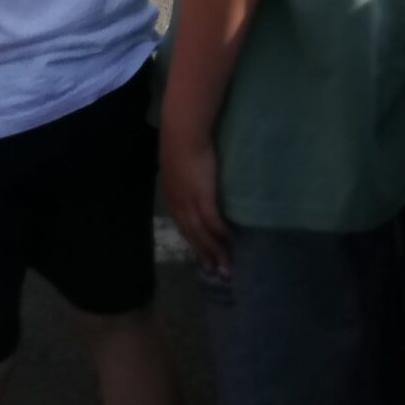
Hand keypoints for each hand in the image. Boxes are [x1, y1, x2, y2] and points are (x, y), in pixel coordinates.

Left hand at [160, 132, 230, 277]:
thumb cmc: (182, 142)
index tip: (204, 260)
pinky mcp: (202, 197)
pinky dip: (221, 236)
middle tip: (218, 274)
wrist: (183, 130)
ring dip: (215, 253)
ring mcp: (189, 203)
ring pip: (202, 235)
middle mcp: (177, 205)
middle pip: (192, 237)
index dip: (195, 245)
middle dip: (205, 257)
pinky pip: (213, 223)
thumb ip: (187, 179)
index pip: (184, 228)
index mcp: (172, 198)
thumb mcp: (180, 167)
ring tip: (227, 268)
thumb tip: (196, 185)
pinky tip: (232, 243)